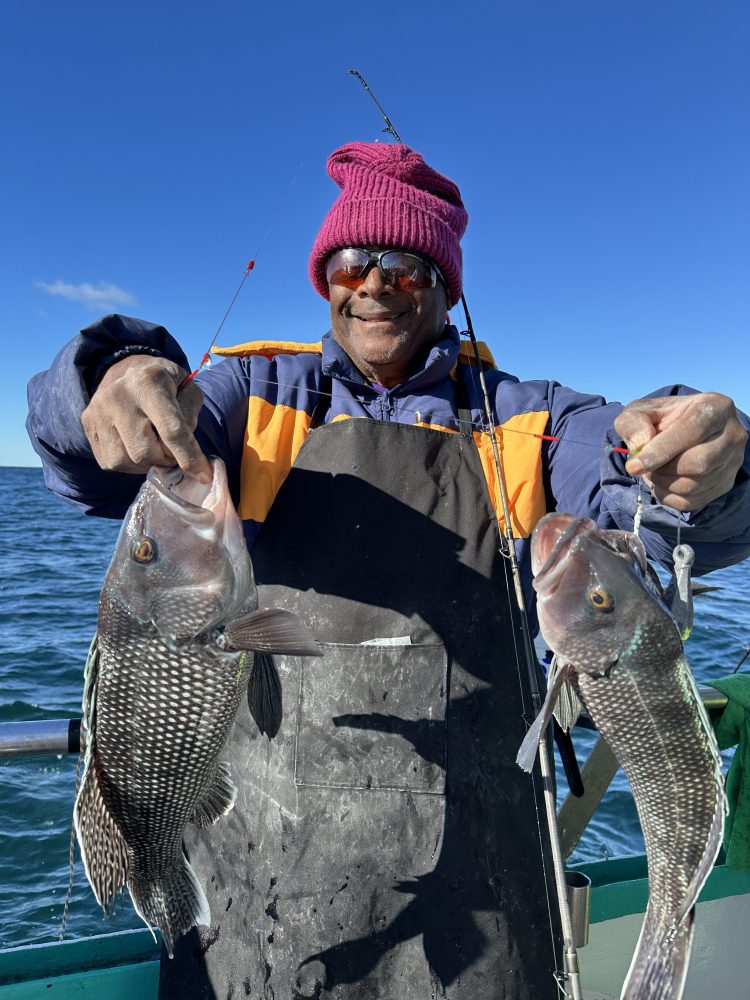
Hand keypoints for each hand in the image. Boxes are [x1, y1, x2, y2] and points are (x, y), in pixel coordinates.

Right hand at [81, 355, 211, 481]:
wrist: (125, 368)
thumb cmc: (164, 382)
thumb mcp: (187, 387)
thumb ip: (192, 414)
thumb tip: (187, 450)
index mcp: (148, 383)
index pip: (171, 431)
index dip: (189, 458)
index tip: (203, 475)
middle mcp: (118, 396)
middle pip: (145, 452)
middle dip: (165, 460)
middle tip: (173, 452)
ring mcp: (98, 411)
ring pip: (126, 461)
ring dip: (147, 464)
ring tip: (154, 449)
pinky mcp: (88, 424)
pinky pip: (110, 462)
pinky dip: (129, 464)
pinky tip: (136, 448)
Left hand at [614, 393, 746, 510]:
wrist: (682, 430)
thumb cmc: (662, 418)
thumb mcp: (641, 411)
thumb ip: (634, 423)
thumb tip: (640, 446)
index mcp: (714, 407)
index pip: (691, 431)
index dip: (660, 451)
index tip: (633, 467)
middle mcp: (732, 434)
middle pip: (698, 463)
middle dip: (662, 469)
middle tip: (644, 465)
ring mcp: (733, 461)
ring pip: (695, 485)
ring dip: (663, 484)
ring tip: (653, 471)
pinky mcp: (726, 483)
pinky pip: (694, 501)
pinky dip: (669, 496)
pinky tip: (662, 482)